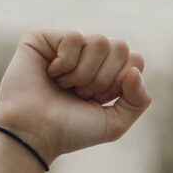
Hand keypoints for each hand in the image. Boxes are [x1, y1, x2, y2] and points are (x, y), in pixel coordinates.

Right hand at [0, 31, 151, 165]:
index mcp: (105, 69)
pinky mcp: (41, 37)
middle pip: (120, 47)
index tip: (97, 100)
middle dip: (103, 79)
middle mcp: (87, 53)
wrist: (34, 134)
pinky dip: (65, 63)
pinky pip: (73, 38)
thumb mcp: (115, 122)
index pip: (135, 59)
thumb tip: (134, 70)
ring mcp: (65, 44)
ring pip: (99, 41)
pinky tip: (50, 74)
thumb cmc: (70, 130)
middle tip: (80, 94)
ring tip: (64, 86)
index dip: (119, 83)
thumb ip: (138, 100)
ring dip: (84, 73)